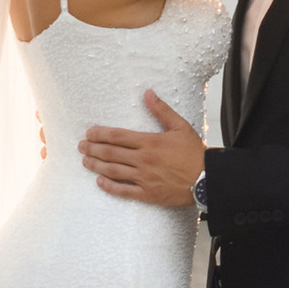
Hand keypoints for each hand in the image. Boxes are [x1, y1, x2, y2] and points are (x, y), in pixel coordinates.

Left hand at [78, 91, 204, 207]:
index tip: (89, 132)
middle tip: (81, 146)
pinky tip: (100, 182)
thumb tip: (148, 93)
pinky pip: (124, 191)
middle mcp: (143, 160)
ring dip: (96, 165)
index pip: (118, 136)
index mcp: (150, 142)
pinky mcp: (147, 194)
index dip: (101, 134)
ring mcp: (144, 178)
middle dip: (93, 149)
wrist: (207, 179)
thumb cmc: (194, 153)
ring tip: (85, 161)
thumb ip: (161, 110)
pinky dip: (110, 187)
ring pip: (113, 171)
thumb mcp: (180, 126)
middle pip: (111, 153)